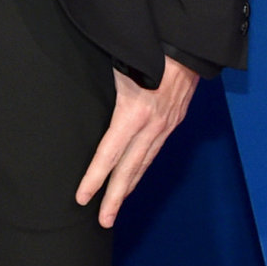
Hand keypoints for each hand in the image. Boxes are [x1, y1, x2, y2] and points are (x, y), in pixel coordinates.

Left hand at [77, 59, 198, 228]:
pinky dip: (143, 169)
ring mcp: (166, 126)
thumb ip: (102, 90)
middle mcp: (152, 126)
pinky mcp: (174, 122)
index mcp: (134, 113)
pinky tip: (135, 177)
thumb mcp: (118, 67)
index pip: (109, 154)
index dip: (94, 178)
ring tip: (116, 207)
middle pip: (130, 169)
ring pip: (144, 164)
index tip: (82, 197)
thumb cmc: (147, 49)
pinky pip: (155, 152)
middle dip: (115, 197)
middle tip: (103, 221)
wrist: (188, 45)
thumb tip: (78, 101)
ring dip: (130, 187)